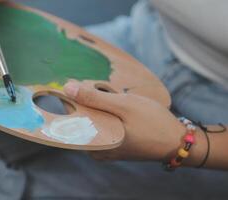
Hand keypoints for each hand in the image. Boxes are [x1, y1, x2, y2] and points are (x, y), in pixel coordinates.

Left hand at [63, 81, 186, 161]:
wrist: (178, 142)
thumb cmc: (152, 123)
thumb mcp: (123, 106)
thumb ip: (94, 98)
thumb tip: (67, 88)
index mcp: (93, 143)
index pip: (70, 116)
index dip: (71, 97)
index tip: (72, 82)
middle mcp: (95, 150)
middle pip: (80, 119)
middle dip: (85, 101)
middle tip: (98, 88)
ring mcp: (103, 149)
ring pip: (91, 122)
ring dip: (96, 107)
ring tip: (109, 96)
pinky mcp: (112, 146)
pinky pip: (101, 126)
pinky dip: (104, 114)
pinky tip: (115, 106)